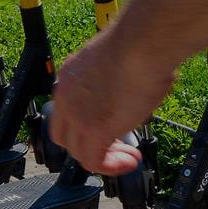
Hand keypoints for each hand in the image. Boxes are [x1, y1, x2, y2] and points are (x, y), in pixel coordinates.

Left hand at [50, 27, 177, 175]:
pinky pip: (94, 162)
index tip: (108, 126)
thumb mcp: (122, 60)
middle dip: (89, 145)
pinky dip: (111, 167)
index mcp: (71, 75)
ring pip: (78, 152)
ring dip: (105, 159)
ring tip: (129, 157)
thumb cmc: (141, 41)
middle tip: (117, 146)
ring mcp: (76, 114)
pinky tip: (130, 161)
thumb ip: (119, 78)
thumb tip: (135, 85)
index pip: (65, 109)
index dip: (83, 124)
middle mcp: (66, 95)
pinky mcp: (93, 130)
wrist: (142, 41)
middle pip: (64, 135)